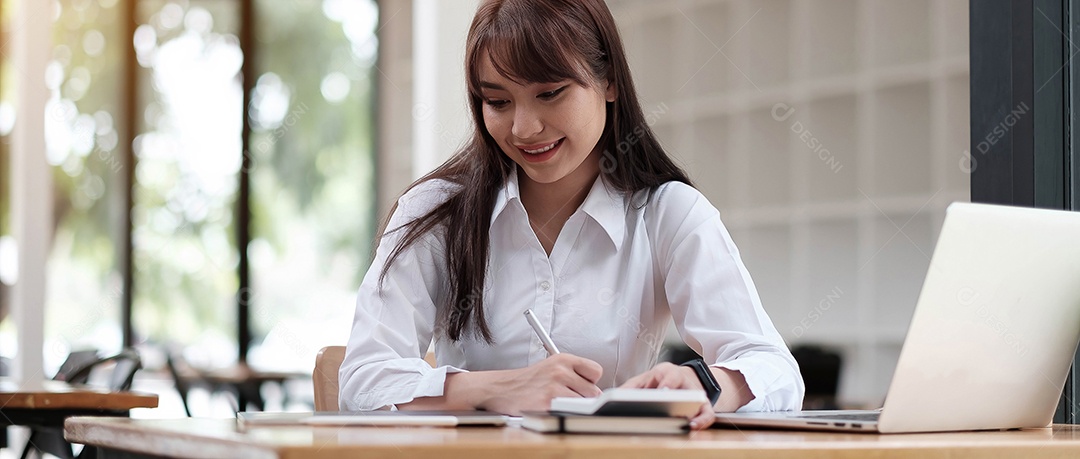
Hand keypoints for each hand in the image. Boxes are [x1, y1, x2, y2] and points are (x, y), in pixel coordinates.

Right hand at [478, 353, 602, 414]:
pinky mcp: (548, 402)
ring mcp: (555, 386)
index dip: (592, 381)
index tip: (583, 385)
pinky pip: (569, 411)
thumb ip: (574, 373)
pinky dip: (563, 412)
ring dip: (573, 406)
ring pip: (583, 403)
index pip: (596, 370)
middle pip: (593, 390)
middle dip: (584, 397)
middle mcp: (560, 370)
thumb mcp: (551, 367)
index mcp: (563, 359)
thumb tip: (597, 391)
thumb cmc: (528, 381)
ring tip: (557, 401)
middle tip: (567, 396)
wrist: (503, 388)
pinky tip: (551, 407)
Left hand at [620, 362, 715, 429]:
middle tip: (673, 411)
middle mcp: (683, 381)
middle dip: (678, 400)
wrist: (679, 379)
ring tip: (688, 424)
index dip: (666, 384)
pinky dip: (703, 421)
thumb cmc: (659, 380)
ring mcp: (694, 393)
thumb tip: (610, 399)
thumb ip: (628, 389)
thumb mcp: (642, 380)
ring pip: (699, 402)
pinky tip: (693, 426)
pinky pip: (706, 414)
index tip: (662, 392)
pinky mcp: (703, 406)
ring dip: (695, 413)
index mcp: (666, 372)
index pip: (668, 376)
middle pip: (684, 390)